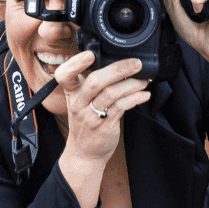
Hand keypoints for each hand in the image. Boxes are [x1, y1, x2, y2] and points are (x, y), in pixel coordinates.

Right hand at [54, 51, 150, 207]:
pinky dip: (136, 98)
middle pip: (95, 81)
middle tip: (136, 63)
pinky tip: (144, 95)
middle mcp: (78, 103)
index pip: (64, 75)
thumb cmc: (86, 122)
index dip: (75, 63)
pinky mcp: (104, 126)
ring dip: (132, 84)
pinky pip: (121, 107)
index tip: (90, 54)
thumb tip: (119, 63)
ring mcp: (91, 116)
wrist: (84, 153)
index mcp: (71, 93)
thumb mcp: (81, 101)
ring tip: (144, 80)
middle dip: (118, 69)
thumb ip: (93, 84)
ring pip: (111, 94)